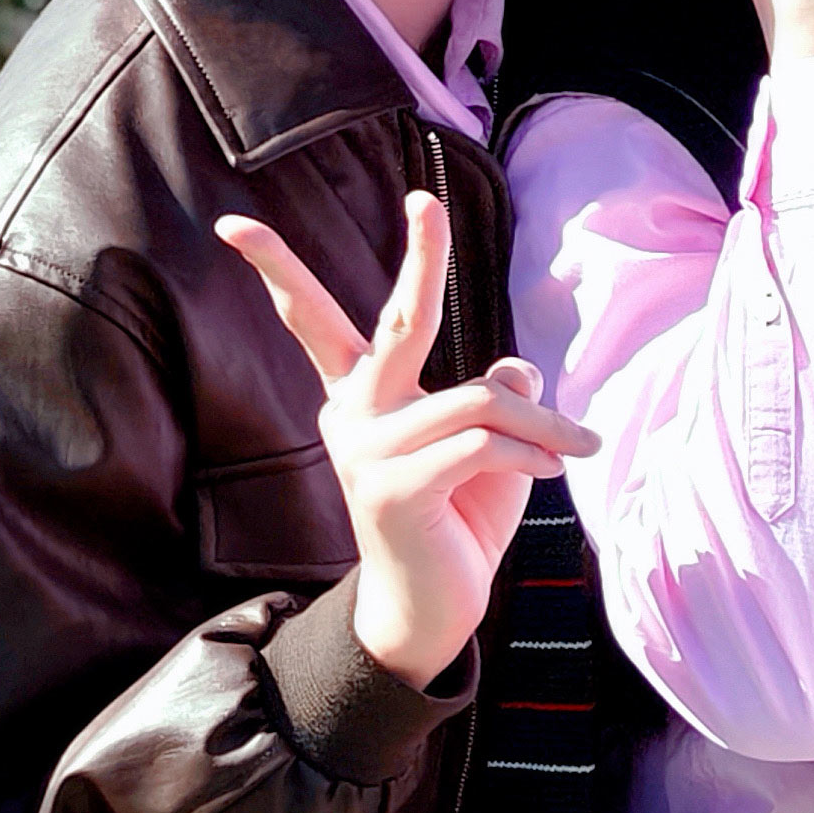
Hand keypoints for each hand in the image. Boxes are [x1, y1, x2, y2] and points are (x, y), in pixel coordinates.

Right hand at [220, 189, 599, 687]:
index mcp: (360, 397)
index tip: (236, 222)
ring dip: (542, 427)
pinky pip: (481, 443)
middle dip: (419, 258)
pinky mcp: (393, 488)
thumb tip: (515, 369)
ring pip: (478, 400)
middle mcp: (353, 415)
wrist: (433, 612)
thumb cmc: (460, 523)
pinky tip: (551, 475)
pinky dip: (530, 454)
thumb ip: (495, 401)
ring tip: (577, 449)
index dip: (277, 269)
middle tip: (425, 200)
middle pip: (396, 321)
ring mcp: (367, 451)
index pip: (313, 321)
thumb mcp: (485, 450)